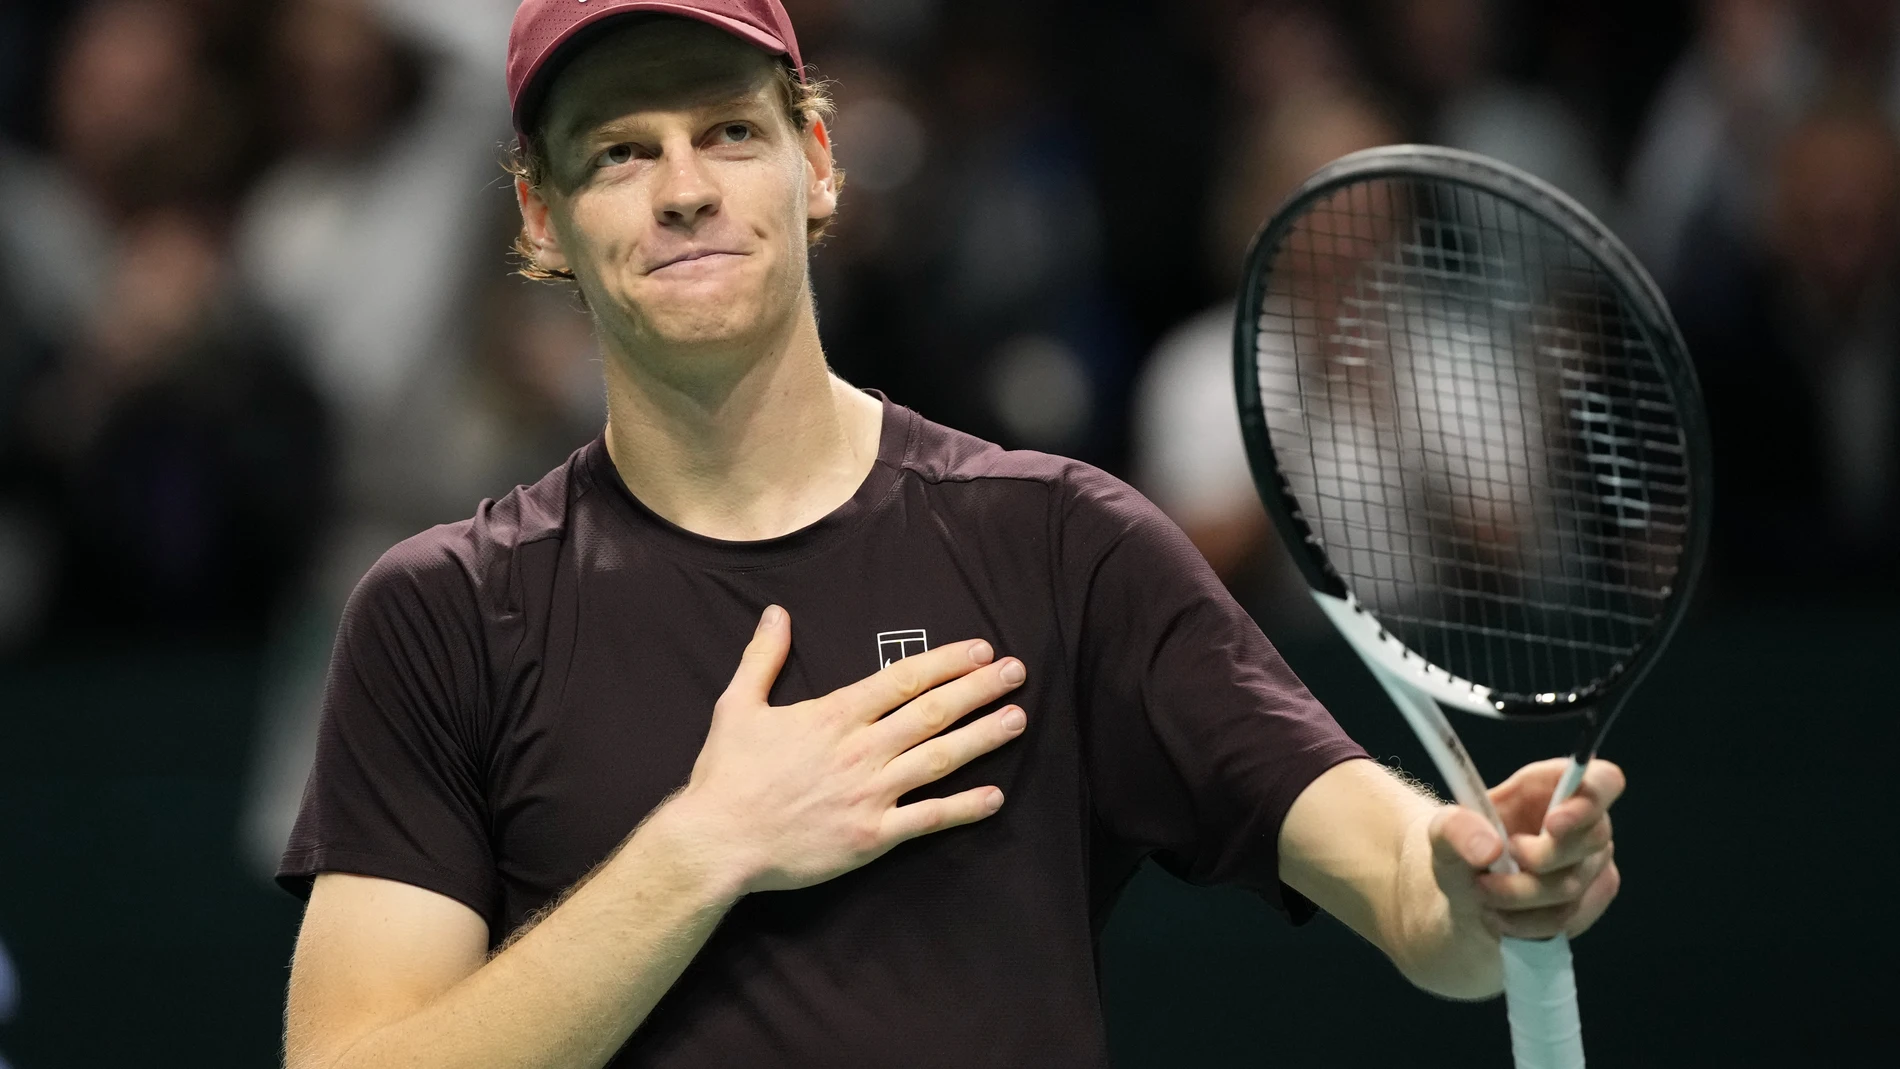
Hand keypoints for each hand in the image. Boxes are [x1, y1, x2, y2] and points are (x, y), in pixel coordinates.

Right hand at [666, 605, 1027, 894]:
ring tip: (1018, 719)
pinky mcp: (870, 837)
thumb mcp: (736, 705)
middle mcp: (860, 750)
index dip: (947, 663)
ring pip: (939, 759)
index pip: (904, 680)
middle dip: (979, 689)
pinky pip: (926, 819)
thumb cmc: (726, 775)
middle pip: (932, 712)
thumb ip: (763, 658)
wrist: (716, 841)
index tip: (981, 651)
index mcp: (834, 716)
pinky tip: (995, 797)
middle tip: (1017, 673)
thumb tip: (775, 613)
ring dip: (983, 738)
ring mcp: (869, 795)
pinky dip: (963, 808)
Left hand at [1429, 758, 1624, 940]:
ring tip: (1482, 891)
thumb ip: (1455, 828)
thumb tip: (1490, 848)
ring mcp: (1592, 863)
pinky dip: (1525, 921)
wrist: (1467, 897)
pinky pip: (1567, 918)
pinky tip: (1499, 915)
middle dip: (1538, 859)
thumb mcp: (1443, 832)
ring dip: (1518, 895)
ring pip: (1572, 886)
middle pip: (1591, 840)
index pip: (1604, 780)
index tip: (1553, 824)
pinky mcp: (1589, 902)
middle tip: (1491, 866)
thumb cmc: (1464, 850)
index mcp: (1554, 785)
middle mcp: (1585, 822)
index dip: (1589, 801)